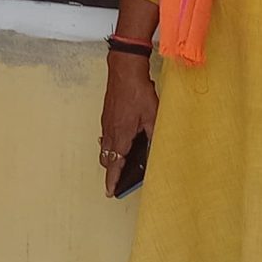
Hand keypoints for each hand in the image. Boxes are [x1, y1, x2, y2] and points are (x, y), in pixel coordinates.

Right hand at [99, 53, 157, 194]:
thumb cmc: (138, 91)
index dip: (112, 180)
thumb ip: (153, 136)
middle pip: (107, 158)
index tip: (110, 191)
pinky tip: (120, 139)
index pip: (115, 164)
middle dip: (112, 170)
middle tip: (119, 178)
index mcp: (121, 135)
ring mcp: (107, 122)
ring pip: (105, 147)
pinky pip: (105, 135)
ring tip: (122, 161)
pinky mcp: (107, 115)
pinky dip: (110, 143)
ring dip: (111, 156)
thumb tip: (156, 151)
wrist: (124, 70)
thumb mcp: (152, 116)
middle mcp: (111, 131)